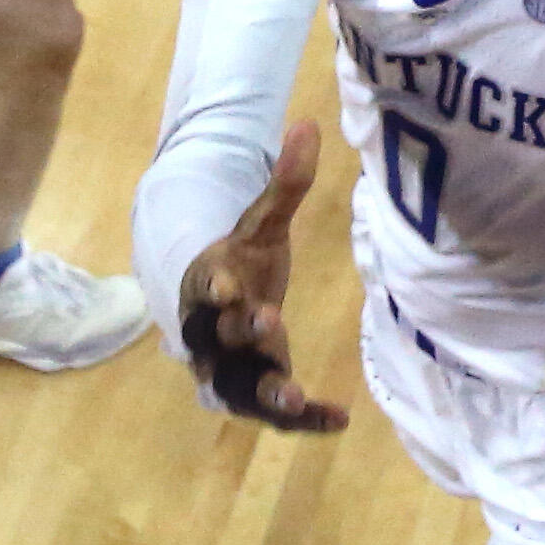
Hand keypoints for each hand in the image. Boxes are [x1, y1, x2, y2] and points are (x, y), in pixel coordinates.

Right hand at [177, 121, 347, 431]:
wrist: (224, 306)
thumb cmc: (242, 262)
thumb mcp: (263, 224)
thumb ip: (285, 184)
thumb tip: (308, 123)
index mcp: (209, 285)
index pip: (205, 288)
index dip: (215, 289)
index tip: (230, 287)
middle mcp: (213, 333)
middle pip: (220, 339)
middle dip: (242, 333)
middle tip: (269, 324)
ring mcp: (232, 369)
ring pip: (242, 388)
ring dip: (266, 395)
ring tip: (293, 399)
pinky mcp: (258, 392)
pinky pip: (276, 413)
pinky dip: (304, 421)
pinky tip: (338, 419)